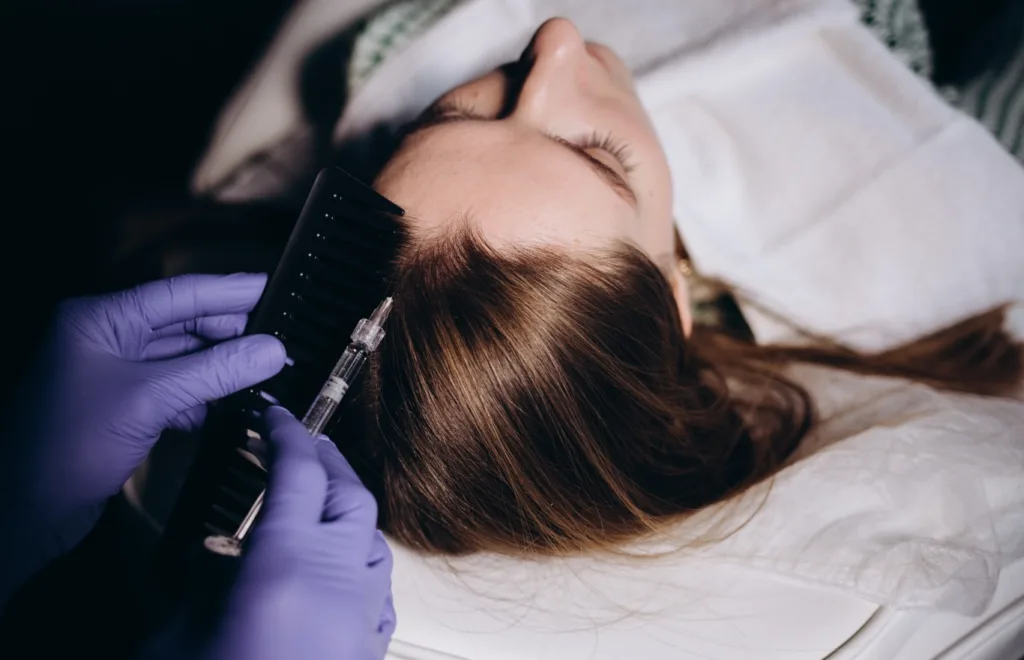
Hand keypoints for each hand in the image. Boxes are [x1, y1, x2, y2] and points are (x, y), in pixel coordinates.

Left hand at [0, 274, 285, 602]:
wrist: (24, 515)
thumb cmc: (66, 448)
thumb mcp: (149, 400)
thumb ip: (214, 372)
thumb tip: (272, 350)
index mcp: (100, 320)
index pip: (178, 293)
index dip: (229, 290)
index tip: (272, 285)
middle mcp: (107, 340)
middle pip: (184, 325)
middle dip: (231, 333)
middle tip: (280, 337)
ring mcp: (114, 375)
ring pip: (184, 361)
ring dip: (221, 369)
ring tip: (266, 372)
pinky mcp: (123, 409)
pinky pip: (176, 391)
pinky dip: (203, 398)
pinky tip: (231, 408)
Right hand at [203, 407, 395, 659]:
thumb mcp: (175, 635)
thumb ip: (199, 582)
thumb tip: (213, 557)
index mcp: (285, 567)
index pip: (299, 472)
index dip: (287, 434)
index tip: (276, 417)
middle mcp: (337, 585)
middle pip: (352, 496)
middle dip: (328, 462)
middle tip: (301, 448)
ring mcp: (362, 618)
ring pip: (375, 542)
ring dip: (350, 516)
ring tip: (318, 509)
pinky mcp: (371, 649)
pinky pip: (381, 590)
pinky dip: (362, 568)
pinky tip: (338, 572)